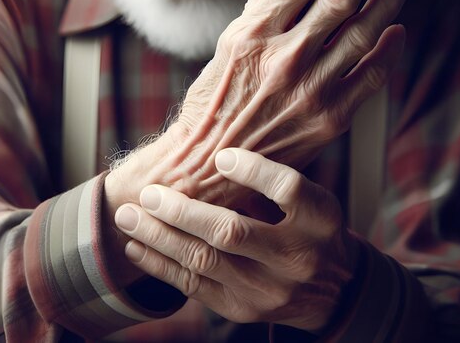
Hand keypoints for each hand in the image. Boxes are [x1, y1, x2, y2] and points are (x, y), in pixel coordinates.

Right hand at [106, 0, 407, 206]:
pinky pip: (371, 76)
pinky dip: (388, 50)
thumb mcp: (223, 50)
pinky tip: (394, 33)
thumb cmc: (210, 105)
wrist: (208, 165)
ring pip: (362, 33)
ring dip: (386, 2)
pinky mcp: (328, 119)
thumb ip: (254, 9)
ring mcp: (308, 90)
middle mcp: (281, 59)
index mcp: (250, 37)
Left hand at [114, 148, 359, 331]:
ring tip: (127, 217)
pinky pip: (195, 287)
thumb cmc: (310, 230)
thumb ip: (271, 180)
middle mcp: (297, 258)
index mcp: (321, 220)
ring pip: (204, 261)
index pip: (289, 189)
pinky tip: (137, 247)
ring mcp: (269, 290)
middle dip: (181, 211)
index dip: (254, 170)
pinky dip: (161, 265)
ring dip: (159, 237)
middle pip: (231, 232)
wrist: (332, 290)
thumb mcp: (310, 201)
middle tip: (146, 194)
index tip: (220, 154)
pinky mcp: (244, 310)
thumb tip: (213, 149)